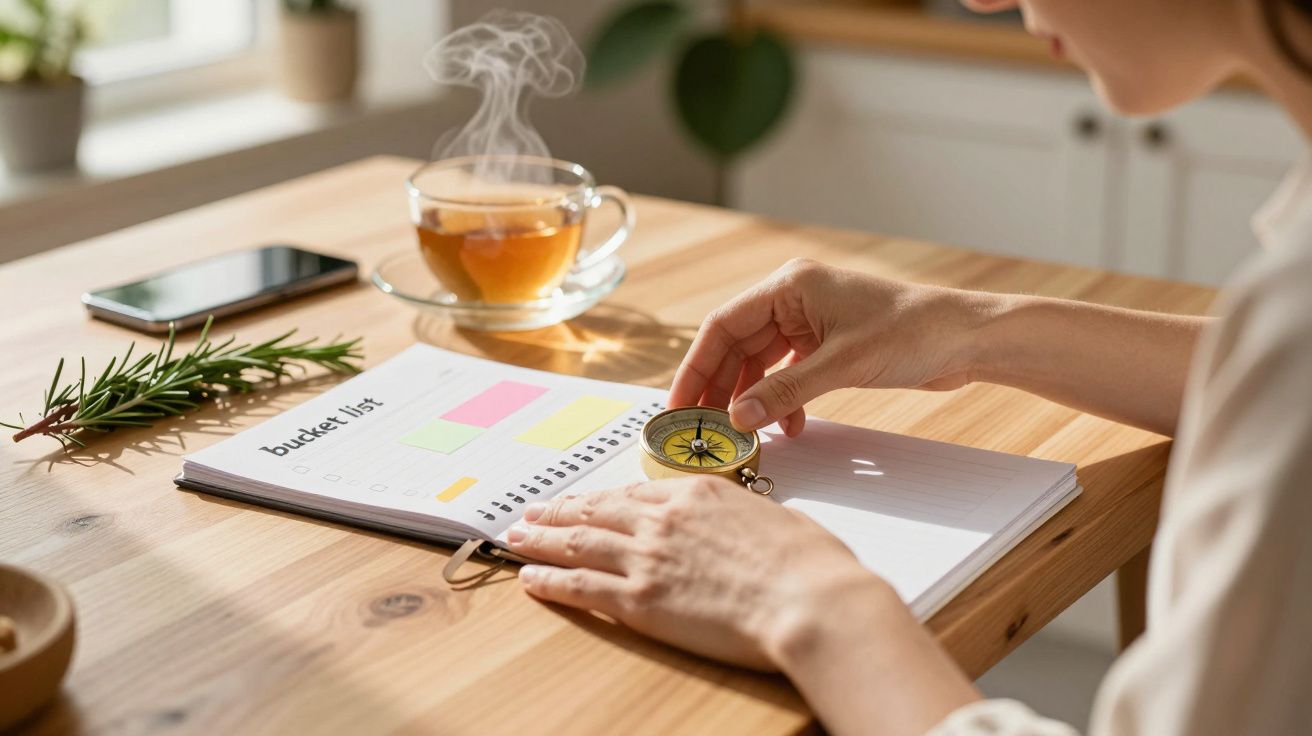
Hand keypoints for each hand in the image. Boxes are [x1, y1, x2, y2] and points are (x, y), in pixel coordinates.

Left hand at [505, 476, 892, 669]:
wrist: (813, 601)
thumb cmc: (809, 566)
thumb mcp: (774, 519)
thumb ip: (740, 518)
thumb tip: (735, 526)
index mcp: (698, 494)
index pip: (634, 493)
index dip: (600, 498)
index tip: (582, 500)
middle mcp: (664, 520)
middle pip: (596, 511)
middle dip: (558, 512)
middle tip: (531, 512)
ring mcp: (648, 558)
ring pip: (577, 543)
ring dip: (540, 540)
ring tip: (517, 538)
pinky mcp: (640, 601)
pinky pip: (580, 587)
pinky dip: (549, 581)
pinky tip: (529, 579)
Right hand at [669, 258, 998, 435]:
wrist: (966, 339)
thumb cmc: (913, 332)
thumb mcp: (841, 365)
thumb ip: (784, 391)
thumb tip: (739, 416)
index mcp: (789, 286)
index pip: (723, 325)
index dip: (696, 366)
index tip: (679, 402)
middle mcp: (794, 299)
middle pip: (736, 346)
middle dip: (721, 387)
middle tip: (702, 425)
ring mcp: (810, 322)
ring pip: (760, 363)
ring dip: (753, 398)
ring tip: (745, 431)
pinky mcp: (826, 344)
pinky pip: (787, 374)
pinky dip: (782, 399)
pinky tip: (788, 424)